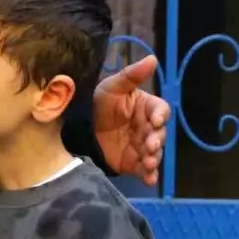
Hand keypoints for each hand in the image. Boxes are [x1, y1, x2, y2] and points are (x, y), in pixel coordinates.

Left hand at [92, 55, 170, 184]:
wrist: (79, 128)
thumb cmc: (99, 103)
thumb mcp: (112, 87)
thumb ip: (132, 75)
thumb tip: (153, 58)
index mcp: (146, 108)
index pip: (160, 110)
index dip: (160, 115)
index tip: (155, 120)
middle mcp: (148, 128)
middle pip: (160, 134)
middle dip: (157, 140)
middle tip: (149, 145)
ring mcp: (141, 146)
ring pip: (155, 153)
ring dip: (155, 158)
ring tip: (149, 162)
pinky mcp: (134, 163)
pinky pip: (145, 170)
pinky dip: (150, 175)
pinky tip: (149, 179)